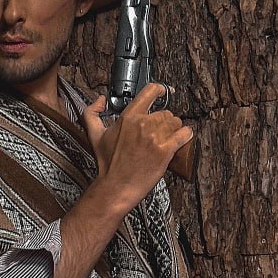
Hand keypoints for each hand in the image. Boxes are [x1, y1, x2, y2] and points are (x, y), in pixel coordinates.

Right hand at [82, 83, 192, 209]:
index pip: (150, 91)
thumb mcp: (94, 136)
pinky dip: (186, 135)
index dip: (159, 90)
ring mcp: (155, 137)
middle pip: (166, 112)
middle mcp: (143, 124)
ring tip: (167, 138)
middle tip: (158, 132)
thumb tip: (100, 99)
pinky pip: (184, 135)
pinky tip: (182, 138)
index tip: (162, 92)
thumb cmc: (107, 164)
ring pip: (176, 122)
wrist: (116, 187)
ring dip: (174, 129)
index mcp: (128, 117)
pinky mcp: (165, 150)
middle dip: (164, 121)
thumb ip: (91, 113)